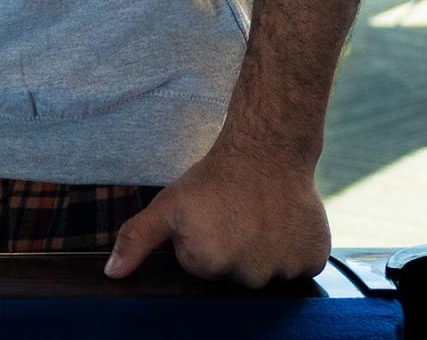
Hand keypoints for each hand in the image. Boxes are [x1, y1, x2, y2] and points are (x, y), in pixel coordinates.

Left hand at [105, 141, 330, 286]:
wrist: (264, 149)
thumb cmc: (213, 178)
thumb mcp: (167, 204)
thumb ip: (136, 239)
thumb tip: (113, 275)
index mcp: (208, 264)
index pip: (199, 266)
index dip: (198, 240)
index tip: (207, 217)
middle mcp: (248, 276)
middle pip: (233, 273)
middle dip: (229, 249)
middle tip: (232, 214)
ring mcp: (284, 270)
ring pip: (267, 271)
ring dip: (262, 250)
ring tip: (257, 215)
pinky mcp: (313, 261)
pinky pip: (299, 266)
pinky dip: (292, 248)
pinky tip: (280, 221)